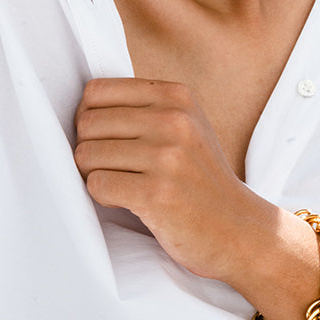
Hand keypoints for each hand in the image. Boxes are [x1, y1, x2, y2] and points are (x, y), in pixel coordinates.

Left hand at [73, 77, 252, 280]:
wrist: (237, 227)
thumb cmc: (200, 177)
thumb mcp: (185, 125)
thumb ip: (142, 108)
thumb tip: (82, 106)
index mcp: (175, 96)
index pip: (96, 92)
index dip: (88, 116)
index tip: (102, 137)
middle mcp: (173, 120)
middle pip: (87, 123)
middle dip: (88, 148)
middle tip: (109, 166)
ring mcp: (167, 157)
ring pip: (87, 154)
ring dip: (93, 174)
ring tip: (120, 183)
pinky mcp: (157, 193)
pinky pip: (98, 184)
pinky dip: (102, 196)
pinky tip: (126, 200)